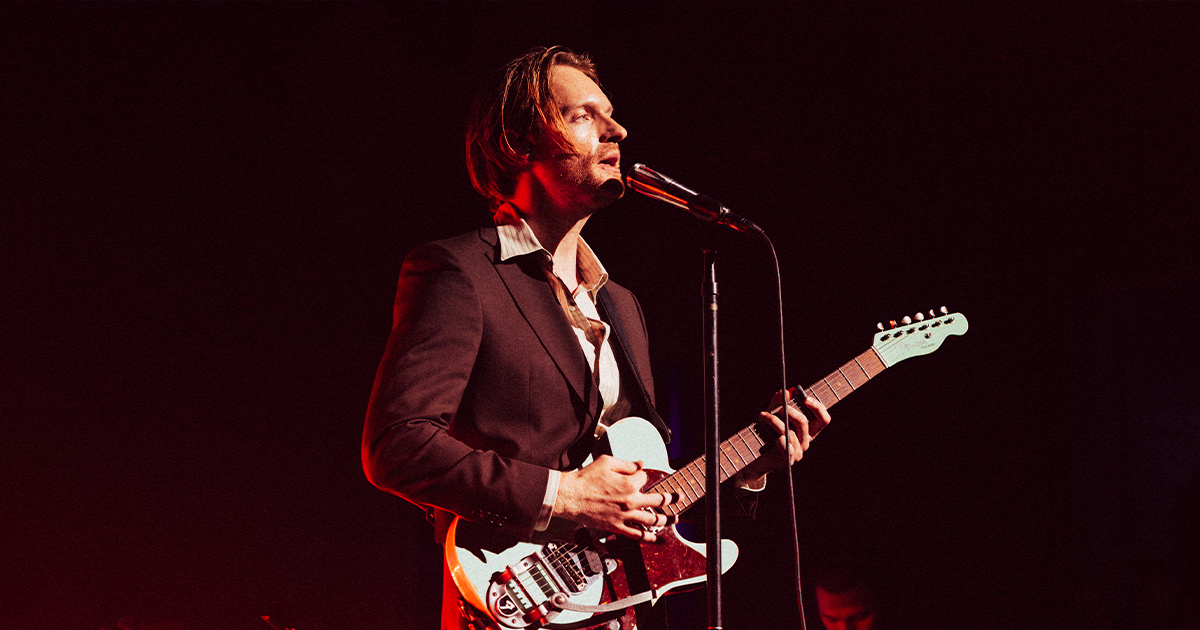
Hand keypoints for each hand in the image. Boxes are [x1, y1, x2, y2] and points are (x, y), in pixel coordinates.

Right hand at [553, 455, 673, 542]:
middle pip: (658, 500)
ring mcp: (625, 516)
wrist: (570, 497)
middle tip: (677, 498)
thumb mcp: (607, 462)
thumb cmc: (586, 478)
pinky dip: (649, 538)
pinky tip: (657, 539)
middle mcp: (630, 501)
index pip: (645, 478)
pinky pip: (637, 535)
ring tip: (674, 519)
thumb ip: (627, 463)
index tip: (636, 476)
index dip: (641, 475)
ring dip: (666, 520)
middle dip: (670, 498)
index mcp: (629, 483)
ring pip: (652, 520)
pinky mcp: (617, 527)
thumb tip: (640, 464)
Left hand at [741, 394, 830, 484]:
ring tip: (763, 416)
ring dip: (774, 421)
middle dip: (790, 411)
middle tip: (779, 407)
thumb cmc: (769, 434)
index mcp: (808, 430)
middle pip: (803, 422)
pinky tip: (773, 436)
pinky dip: (779, 440)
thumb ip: (778, 401)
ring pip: (790, 432)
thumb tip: (784, 392)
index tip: (805, 398)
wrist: (760, 458)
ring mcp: (798, 451)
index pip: (823, 419)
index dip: (818, 408)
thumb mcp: (773, 414)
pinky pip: (786, 446)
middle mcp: (806, 441)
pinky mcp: (788, 459)